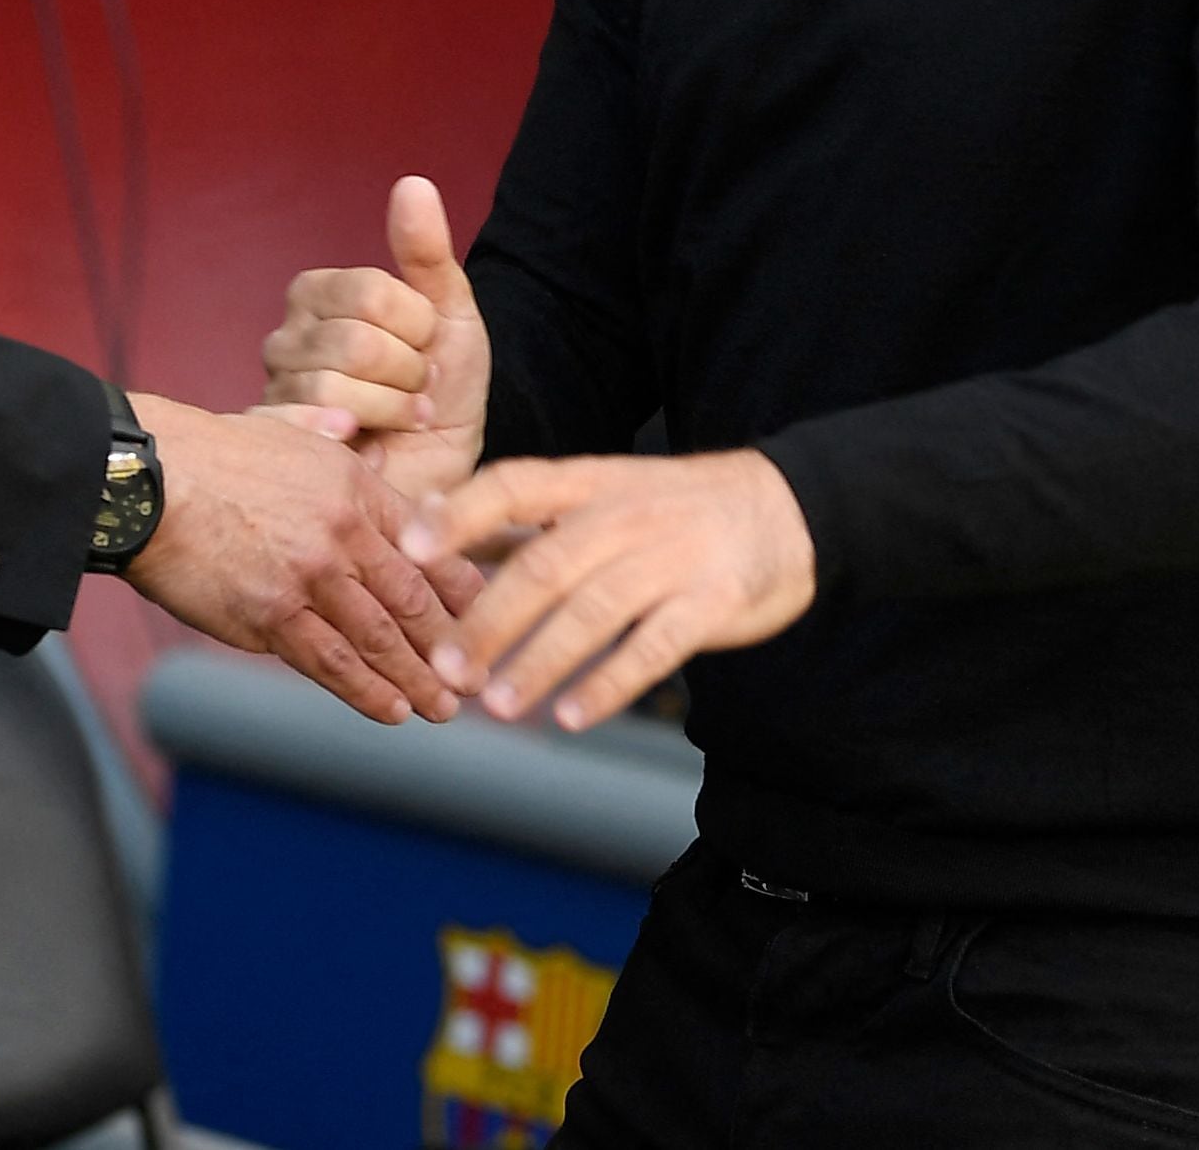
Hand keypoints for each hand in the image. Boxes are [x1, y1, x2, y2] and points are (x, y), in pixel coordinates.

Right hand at [124, 394, 474, 723]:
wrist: (146, 480)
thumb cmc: (204, 451)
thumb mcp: (280, 425)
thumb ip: (324, 430)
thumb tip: (350, 424)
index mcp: (352, 486)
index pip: (426, 543)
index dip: (461, 585)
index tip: (484, 613)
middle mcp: (342, 532)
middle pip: (413, 599)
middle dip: (452, 645)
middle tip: (474, 679)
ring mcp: (310, 577)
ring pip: (380, 639)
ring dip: (417, 680)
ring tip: (441, 709)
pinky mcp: (270, 616)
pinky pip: (330, 662)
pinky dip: (366, 690)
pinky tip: (391, 710)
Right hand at [264, 175, 490, 505]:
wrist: (444, 468)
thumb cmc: (443, 390)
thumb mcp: (449, 314)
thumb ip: (427, 253)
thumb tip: (414, 184)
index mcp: (319, 295)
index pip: (370, 293)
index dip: (418, 327)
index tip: (428, 348)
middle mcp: (286, 337)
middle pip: (355, 343)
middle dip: (408, 375)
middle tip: (416, 392)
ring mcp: (277, 391)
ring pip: (333, 391)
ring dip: (390, 412)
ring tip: (399, 421)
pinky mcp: (278, 444)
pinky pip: (310, 431)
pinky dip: (356, 440)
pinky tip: (369, 446)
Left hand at [404, 450, 816, 731]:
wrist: (788, 508)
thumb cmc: (673, 508)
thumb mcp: (602, 491)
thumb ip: (526, 516)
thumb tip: (433, 528)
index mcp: (590, 482)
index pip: (514, 484)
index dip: (459, 512)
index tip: (410, 547)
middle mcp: (626, 515)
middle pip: (546, 564)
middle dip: (490, 619)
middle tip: (447, 667)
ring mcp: (673, 558)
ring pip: (594, 611)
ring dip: (541, 662)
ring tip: (498, 705)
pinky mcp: (712, 602)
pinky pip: (655, 647)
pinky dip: (610, 684)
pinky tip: (571, 717)